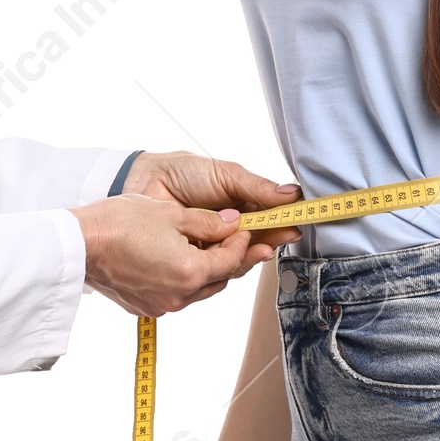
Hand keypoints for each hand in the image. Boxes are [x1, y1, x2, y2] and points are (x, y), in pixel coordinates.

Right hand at [71, 194, 267, 318]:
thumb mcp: (171, 214)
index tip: (243, 228)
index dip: (242, 242)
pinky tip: (176, 258)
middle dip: (228, 258)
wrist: (79, 243)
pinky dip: (183, 279)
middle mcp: (179, 296)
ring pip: (198, 289)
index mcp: (190, 272)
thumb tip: (231, 224)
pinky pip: (175, 294)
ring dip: (206, 270)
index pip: (231, 260)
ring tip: (204, 246)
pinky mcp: (144, 306)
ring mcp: (160, 305)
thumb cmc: (119, 224)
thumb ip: (208, 222)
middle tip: (232, 238)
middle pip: (219, 280)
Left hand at [123, 150, 302, 251]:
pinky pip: (215, 268)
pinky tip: (234, 255)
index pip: (268, 220)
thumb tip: (293, 193)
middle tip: (281, 238)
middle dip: (270, 242)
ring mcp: (212, 246)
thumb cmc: (184, 172)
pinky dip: (226, 263)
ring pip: (238, 258)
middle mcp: (229, 229)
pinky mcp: (194, 260)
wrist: (144, 179)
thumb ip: (257, 188)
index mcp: (241, 207)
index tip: (295, 226)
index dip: (281, 224)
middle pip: (256, 243)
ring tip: (261, 247)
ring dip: (251, 254)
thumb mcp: (226, 174)